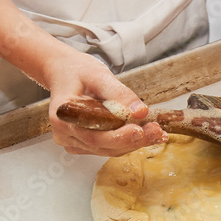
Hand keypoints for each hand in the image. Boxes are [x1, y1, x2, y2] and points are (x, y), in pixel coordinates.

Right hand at [43, 46, 165, 155]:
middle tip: (157, 131)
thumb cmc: (76, 71)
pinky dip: (126, 142)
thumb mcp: (99, 75)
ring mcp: (72, 141)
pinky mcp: (82, 143)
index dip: (119, 136)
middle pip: (103, 145)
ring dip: (133, 143)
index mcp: (63, 117)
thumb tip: (140, 111)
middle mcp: (64, 134)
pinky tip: (145, 134)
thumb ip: (120, 94)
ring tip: (156, 132)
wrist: (63, 71)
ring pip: (108, 149)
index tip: (140, 130)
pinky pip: (107, 147)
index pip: (94, 135)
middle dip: (133, 140)